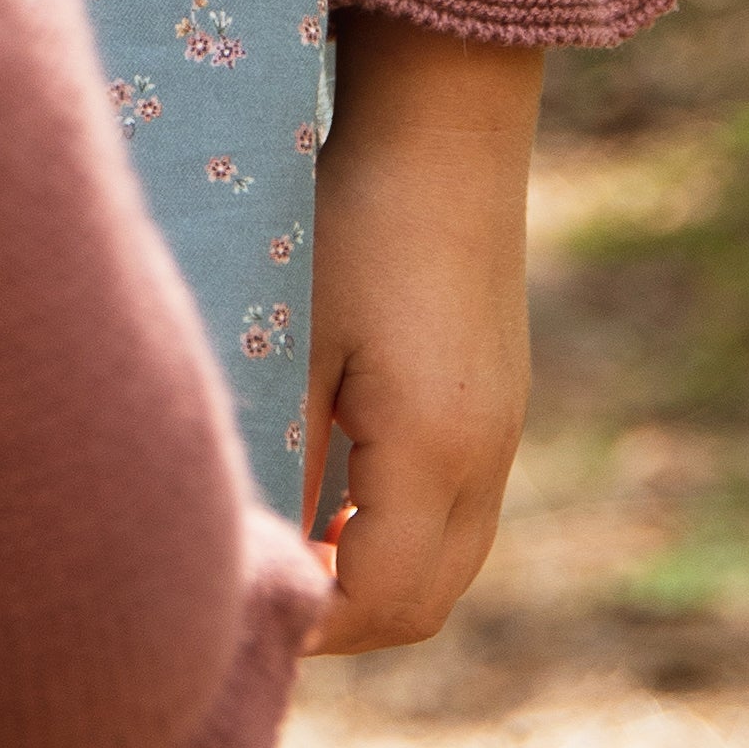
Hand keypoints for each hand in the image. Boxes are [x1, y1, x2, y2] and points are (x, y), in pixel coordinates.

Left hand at [297, 19, 541, 656]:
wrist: (447, 127)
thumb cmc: (355, 219)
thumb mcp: (300, 336)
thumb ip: (280, 452)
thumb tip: (251, 545)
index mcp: (436, 450)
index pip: (379, 600)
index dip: (311, 620)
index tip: (245, 605)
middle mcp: (486, 456)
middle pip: (424, 602)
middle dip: (346, 619)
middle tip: (268, 594)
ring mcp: (502, 430)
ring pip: (449, 561)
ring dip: (377, 577)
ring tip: (297, 547)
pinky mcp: (500, 399)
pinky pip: (459, 512)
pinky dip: (401, 532)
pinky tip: (336, 493)